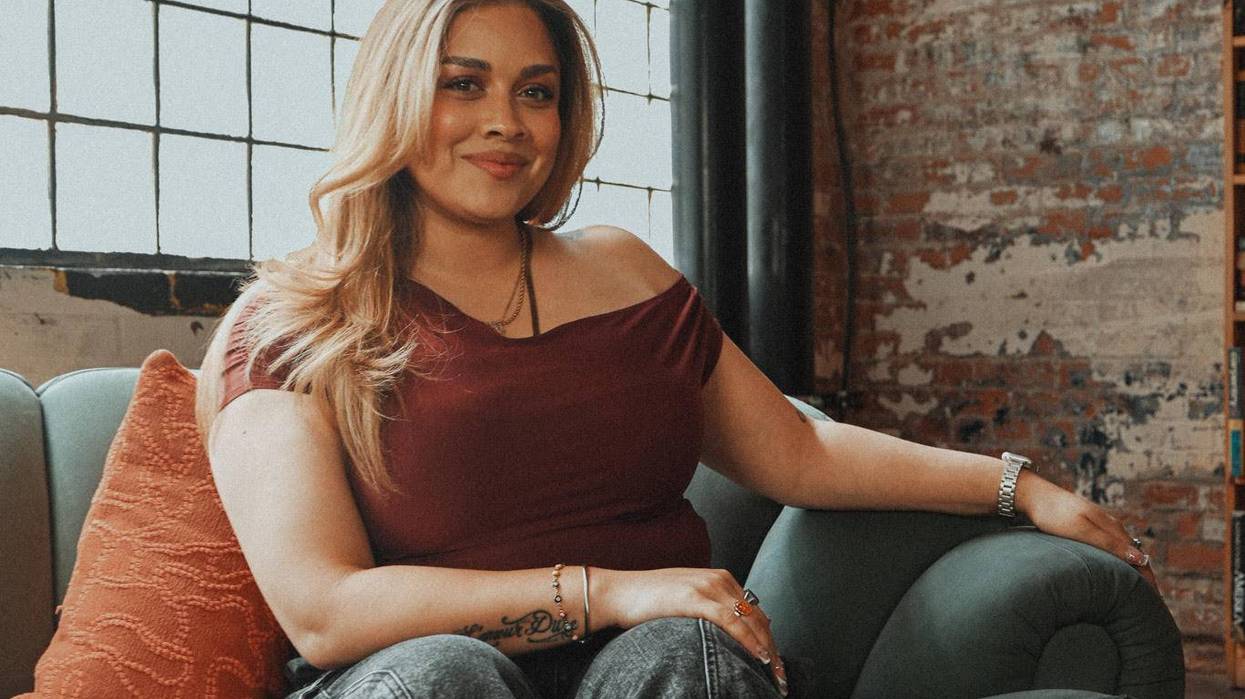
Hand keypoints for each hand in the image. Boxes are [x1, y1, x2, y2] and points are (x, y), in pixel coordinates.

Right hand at [594, 567, 787, 695]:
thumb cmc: (647, 601)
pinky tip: (759, 656)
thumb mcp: (687, 599)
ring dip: (767, 649)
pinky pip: (731, 622)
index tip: (776, 664)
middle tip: (782, 676)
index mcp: (720, 578)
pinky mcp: (695, 597)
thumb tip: (732, 633)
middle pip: (758, 617)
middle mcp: (719, 579)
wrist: (618, 592)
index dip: (768, 639)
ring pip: (750, 620)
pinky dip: (749, 640)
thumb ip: (711, 609)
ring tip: (775, 674)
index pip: (755, 611)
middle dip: (773, 648)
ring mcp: (707, 587)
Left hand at [1016, 470, 1157, 589]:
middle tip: (1149, 601)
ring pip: (1122, 549)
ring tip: (1135, 590)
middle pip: (1133, 554)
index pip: (1138, 557)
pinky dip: (1116, 560)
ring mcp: (1099, 524)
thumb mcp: (1081, 530)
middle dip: (1143, 576)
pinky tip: (1111, 568)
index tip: (1154, 600)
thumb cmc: (1053, 514)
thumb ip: (1108, 544)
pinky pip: (1109, 546)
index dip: (1147, 579)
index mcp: (1112, 527)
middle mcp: (1110, 525)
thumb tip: (1140, 558)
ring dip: (1131, 568)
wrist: (1032, 494)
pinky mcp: (1087, 525)